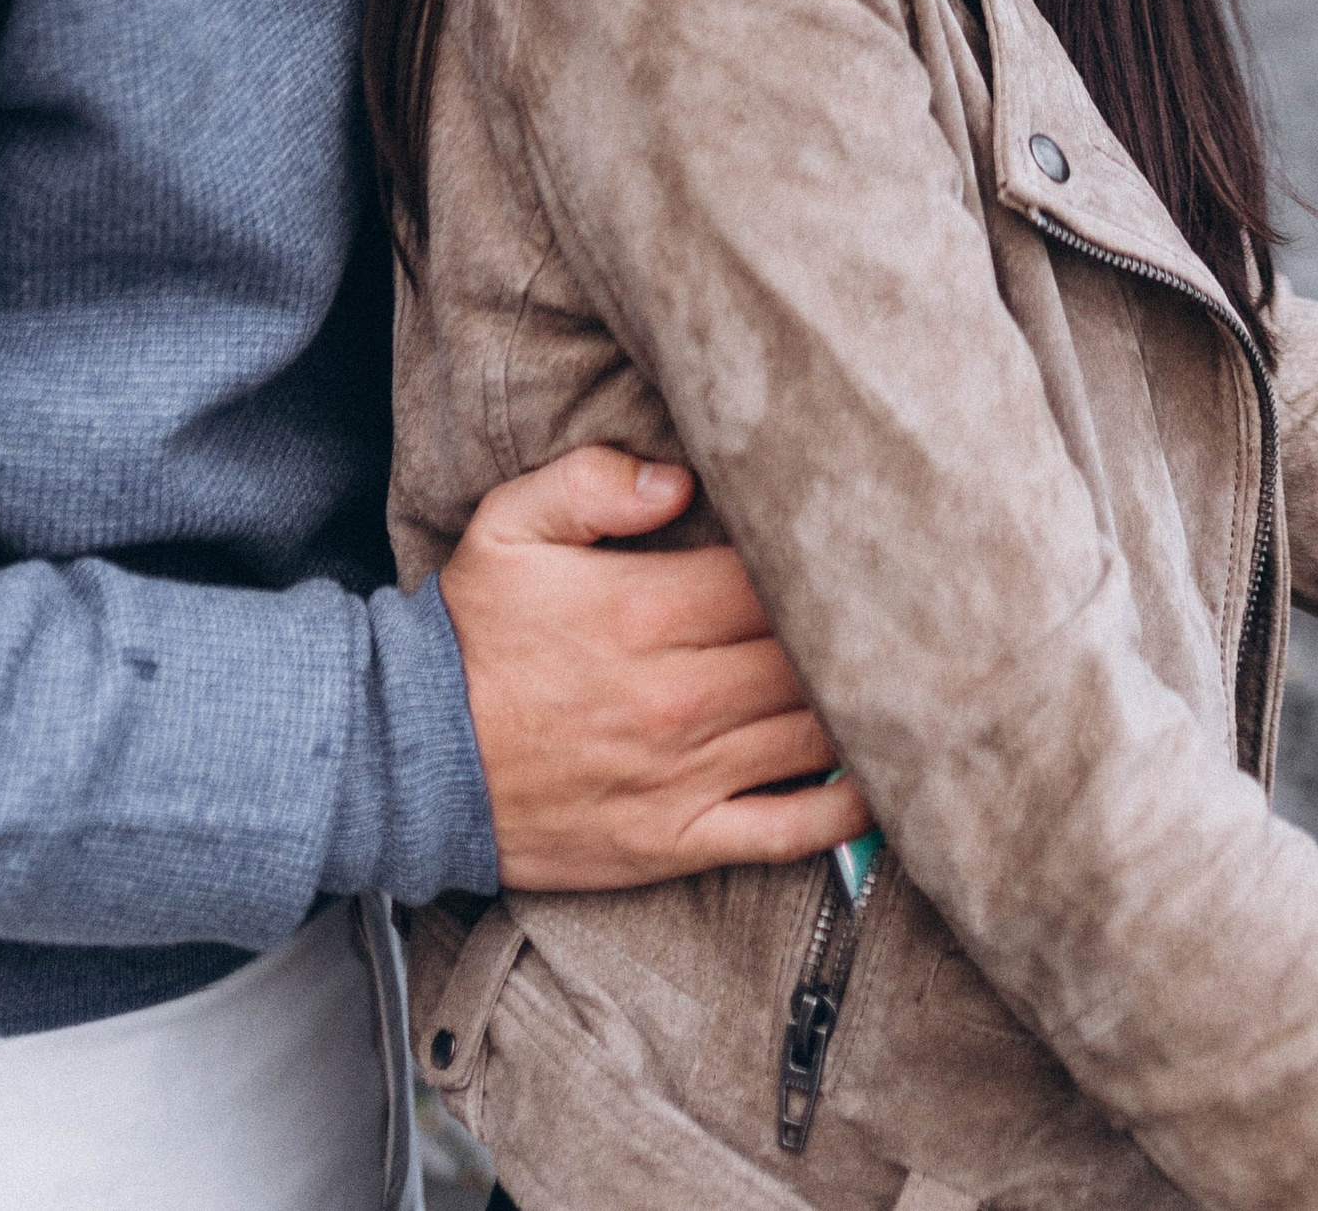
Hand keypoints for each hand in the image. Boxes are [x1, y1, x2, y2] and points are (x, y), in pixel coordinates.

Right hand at [440, 445, 871, 890]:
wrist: (407, 761)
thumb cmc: (469, 636)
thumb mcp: (508, 527)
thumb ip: (593, 483)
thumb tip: (681, 477)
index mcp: (644, 612)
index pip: (774, 579)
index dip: (822, 559)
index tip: (858, 542)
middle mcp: (676, 698)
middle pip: (808, 656)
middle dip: (861, 630)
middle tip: (909, 605)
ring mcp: (682, 778)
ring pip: (812, 737)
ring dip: (867, 709)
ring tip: (910, 677)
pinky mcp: (675, 840)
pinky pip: (786, 831)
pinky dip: (845, 811)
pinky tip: (883, 780)